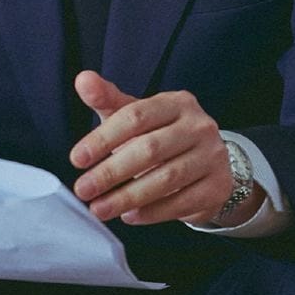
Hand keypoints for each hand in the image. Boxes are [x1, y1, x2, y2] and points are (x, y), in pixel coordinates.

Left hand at [69, 70, 254, 225]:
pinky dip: (152, 212)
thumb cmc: (161, 136)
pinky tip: (129, 216)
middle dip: (111, 172)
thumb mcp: (136, 116)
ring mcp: (213, 156)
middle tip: (83, 190)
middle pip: (150, 149)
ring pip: (166, 179)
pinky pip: (181, 202)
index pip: (135, 116)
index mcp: (176, 103)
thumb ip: (108, 99)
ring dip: (127, 197)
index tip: (77, 159)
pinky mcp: (218, 186)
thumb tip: (83, 79)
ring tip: (99, 208)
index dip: (103, 138)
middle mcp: (200, 126)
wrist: (206, 165)